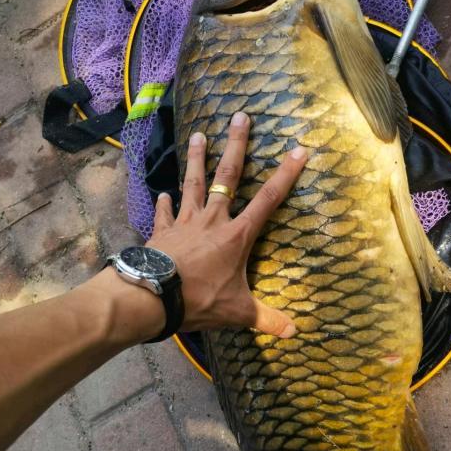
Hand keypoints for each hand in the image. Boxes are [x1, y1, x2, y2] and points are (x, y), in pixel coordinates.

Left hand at [147, 112, 306, 337]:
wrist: (151, 296)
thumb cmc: (199, 300)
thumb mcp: (238, 312)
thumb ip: (266, 320)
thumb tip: (294, 333)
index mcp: (236, 235)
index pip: (269, 200)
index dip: (286, 174)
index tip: (299, 149)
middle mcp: (212, 219)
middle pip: (228, 176)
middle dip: (237, 145)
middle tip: (241, 116)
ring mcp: (184, 221)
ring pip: (193, 182)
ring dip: (196, 159)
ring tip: (197, 134)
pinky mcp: (162, 230)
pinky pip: (164, 212)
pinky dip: (164, 202)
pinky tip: (163, 192)